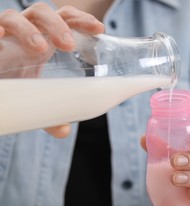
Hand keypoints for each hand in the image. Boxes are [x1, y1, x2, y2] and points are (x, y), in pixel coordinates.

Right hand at [0, 3, 104, 137]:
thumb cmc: (19, 83)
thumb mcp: (40, 95)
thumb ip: (53, 111)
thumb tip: (64, 130)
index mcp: (45, 39)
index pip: (66, 19)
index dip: (82, 19)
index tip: (100, 29)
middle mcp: (25, 31)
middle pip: (43, 13)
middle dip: (58, 25)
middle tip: (69, 45)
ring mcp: (5, 34)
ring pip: (14, 17)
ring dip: (29, 29)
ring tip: (40, 48)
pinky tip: (1, 37)